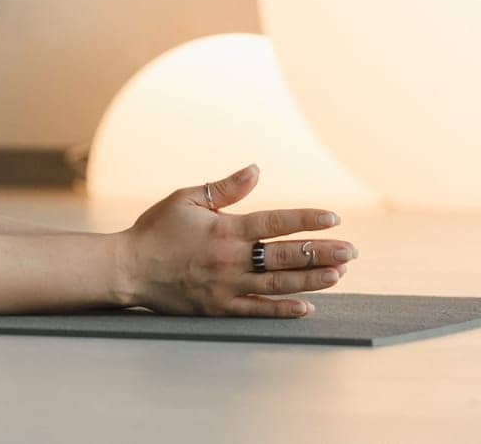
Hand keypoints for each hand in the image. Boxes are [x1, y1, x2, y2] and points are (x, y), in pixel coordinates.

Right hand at [117, 164, 356, 316]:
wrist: (128, 268)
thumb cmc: (156, 229)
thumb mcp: (187, 199)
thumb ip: (224, 188)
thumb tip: (256, 170)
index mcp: (225, 229)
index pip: (276, 223)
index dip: (307, 219)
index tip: (333, 218)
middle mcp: (231, 259)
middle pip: (286, 255)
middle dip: (322, 252)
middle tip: (352, 251)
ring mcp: (227, 286)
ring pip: (278, 283)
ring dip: (312, 280)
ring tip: (339, 275)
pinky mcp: (219, 308)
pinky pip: (258, 310)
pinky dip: (283, 309)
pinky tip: (307, 307)